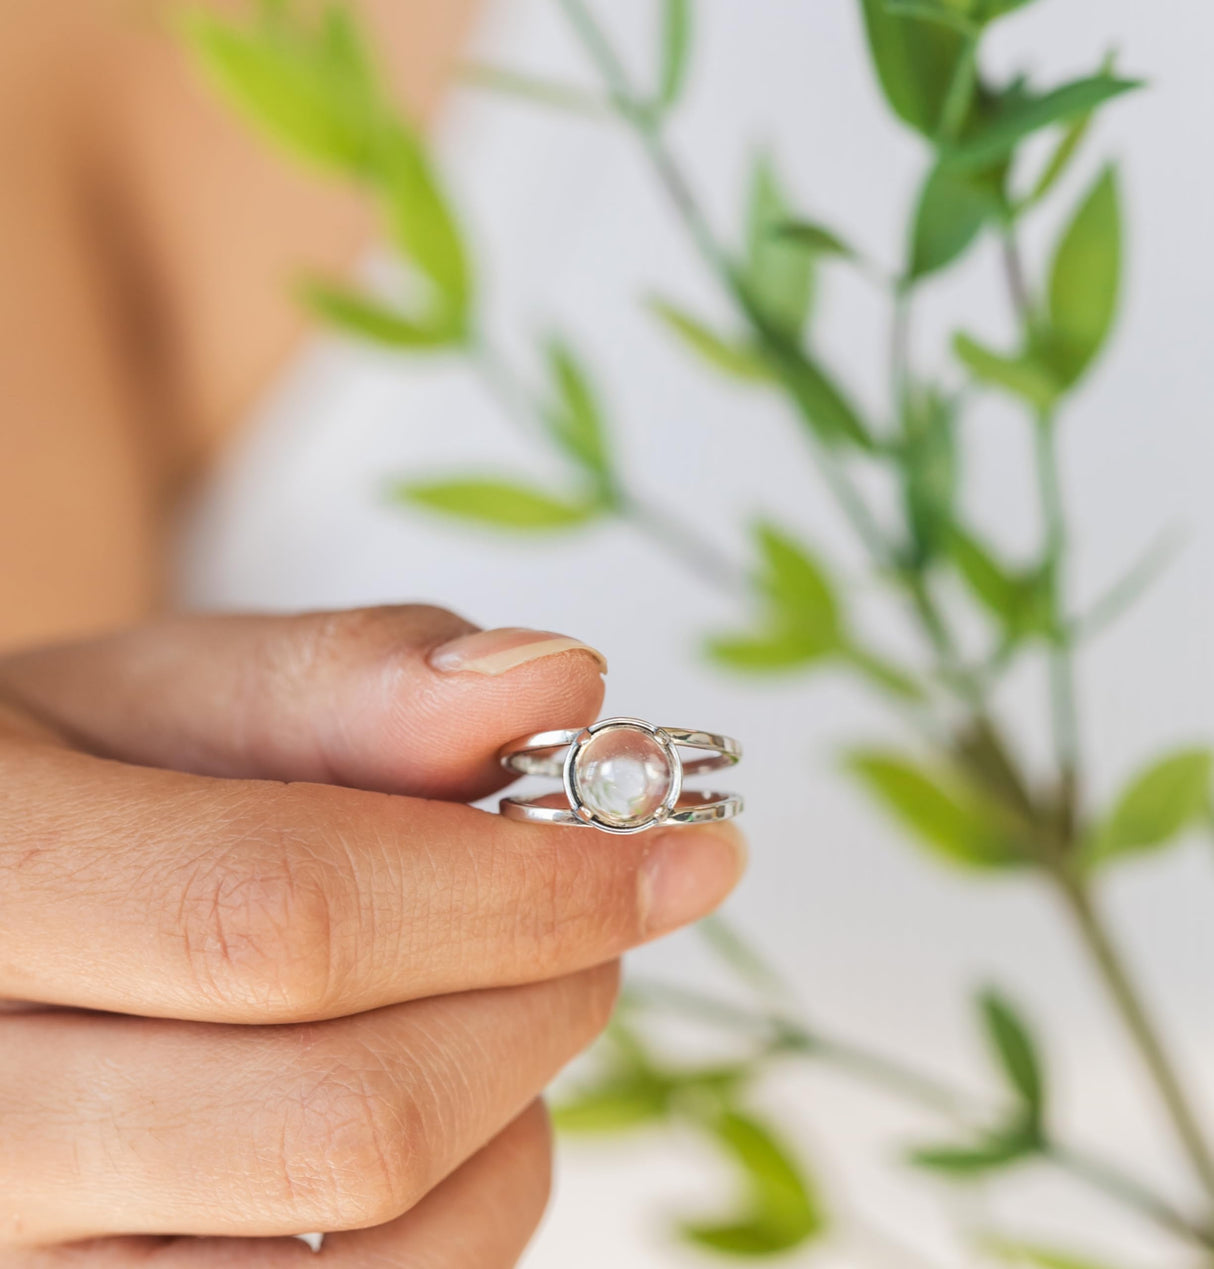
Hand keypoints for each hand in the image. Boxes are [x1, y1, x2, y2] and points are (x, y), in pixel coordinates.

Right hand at [0, 606, 745, 1265]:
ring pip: (375, 1244)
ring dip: (516, 1095)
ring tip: (503, 981)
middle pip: (349, 1116)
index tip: (676, 848)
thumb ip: (349, 679)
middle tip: (605, 900)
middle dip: (540, 992)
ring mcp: (31, 1262)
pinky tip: (447, 1089)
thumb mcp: (164, 692)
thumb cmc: (68, 786)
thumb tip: (557, 686)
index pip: (281, 922)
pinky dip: (472, 1195)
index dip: (517, 889)